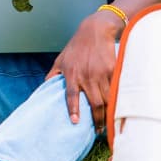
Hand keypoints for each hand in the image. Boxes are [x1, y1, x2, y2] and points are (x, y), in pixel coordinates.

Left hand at [47, 10, 125, 125]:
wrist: (95, 30)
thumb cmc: (76, 47)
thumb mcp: (60, 60)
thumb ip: (52, 76)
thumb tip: (44, 90)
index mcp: (72, 73)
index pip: (72, 95)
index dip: (74, 109)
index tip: (75, 122)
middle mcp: (87, 75)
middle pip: (94, 102)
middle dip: (97, 119)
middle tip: (98, 130)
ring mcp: (101, 73)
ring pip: (107, 99)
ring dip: (107, 113)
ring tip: (106, 124)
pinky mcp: (113, 69)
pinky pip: (116, 89)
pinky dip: (116, 101)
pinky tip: (116, 109)